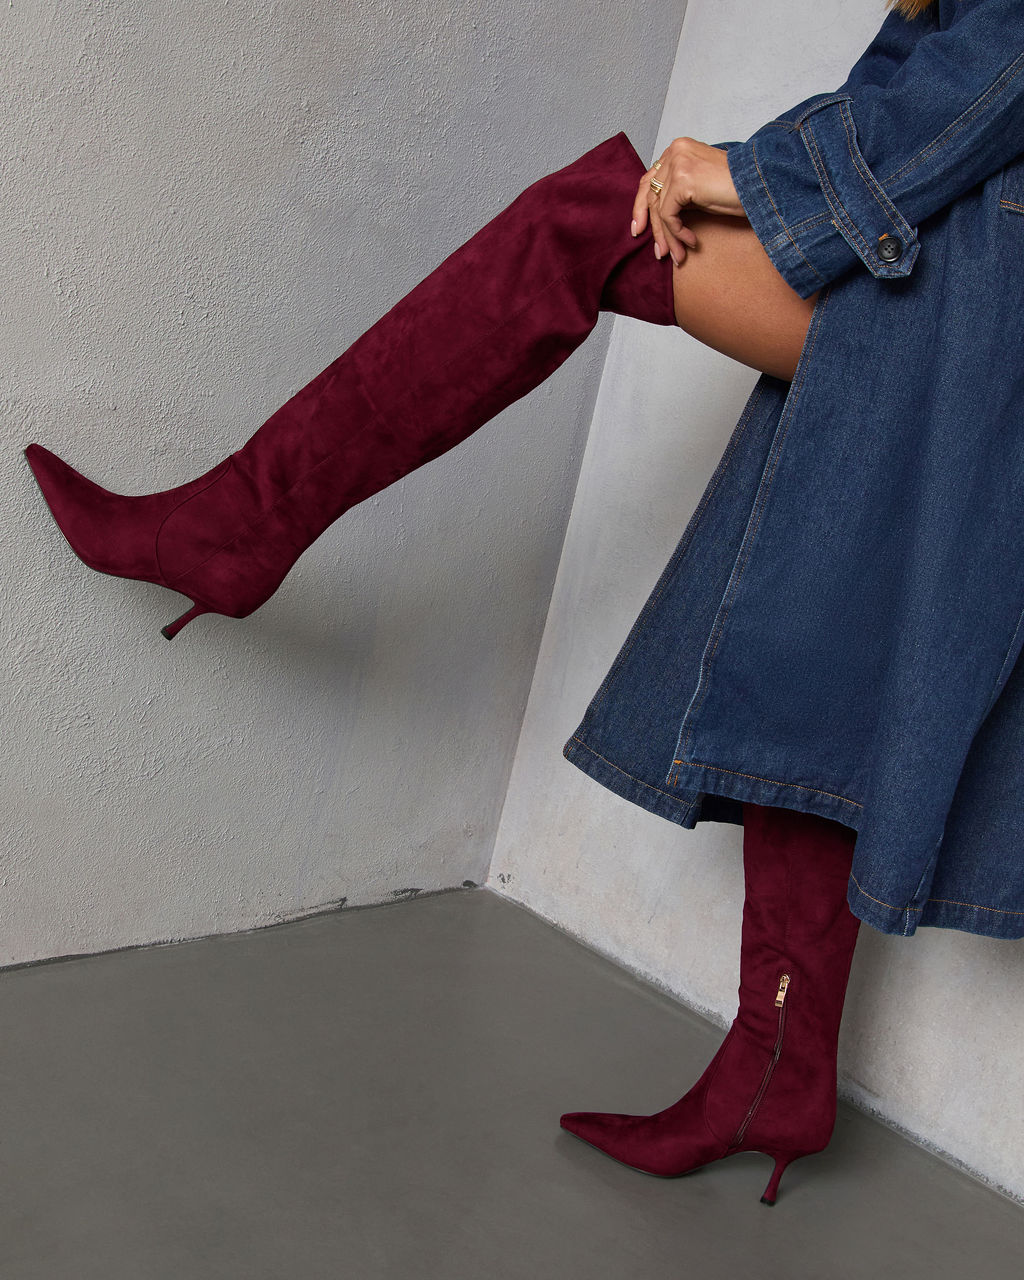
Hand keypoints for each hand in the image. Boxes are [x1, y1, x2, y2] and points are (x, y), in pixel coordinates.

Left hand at [632, 136, 747, 265]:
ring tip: (678, 256)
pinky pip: (669, 215)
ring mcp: (678, 163)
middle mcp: (675, 151)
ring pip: (660, 209)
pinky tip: (690, 242)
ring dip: (668, 237)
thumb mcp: (699, 188)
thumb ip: (677, 193)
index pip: (650, 179)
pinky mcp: (682, 180)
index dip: (641, 207)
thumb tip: (657, 218)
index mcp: (678, 149)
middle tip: (658, 252)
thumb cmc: (737, 188)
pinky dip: (677, 232)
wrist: (761, 184)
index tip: (639, 229)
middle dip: (654, 228)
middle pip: (651, 195)